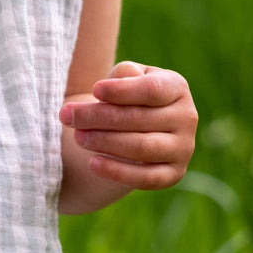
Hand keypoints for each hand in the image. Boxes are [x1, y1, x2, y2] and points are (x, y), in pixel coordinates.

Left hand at [59, 61, 196, 190]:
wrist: (131, 129)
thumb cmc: (124, 97)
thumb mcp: (123, 79)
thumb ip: (123, 74)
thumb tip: (117, 81)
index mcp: (177, 88)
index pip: (152, 89)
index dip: (122, 91)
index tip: (94, 90)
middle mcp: (186, 117)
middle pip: (139, 118)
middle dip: (98, 117)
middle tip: (66, 115)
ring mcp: (182, 148)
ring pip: (142, 148)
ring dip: (105, 142)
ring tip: (77, 136)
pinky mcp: (173, 174)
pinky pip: (146, 178)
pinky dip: (118, 172)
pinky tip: (93, 163)